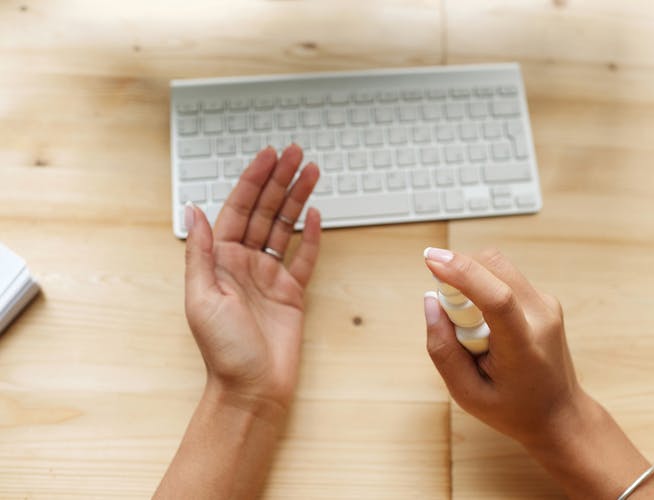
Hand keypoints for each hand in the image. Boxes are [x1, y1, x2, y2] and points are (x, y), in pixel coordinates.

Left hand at [184, 145, 320, 419]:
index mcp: (220, 261)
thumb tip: (195, 209)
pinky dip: (310, 236)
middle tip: (296, 153)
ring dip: (297, 199)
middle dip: (280, 180)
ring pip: (285, 227)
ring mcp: (269, 276)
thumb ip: (201, 252)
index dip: (253, 180)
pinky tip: (315, 215)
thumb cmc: (224, 350)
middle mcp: (244, 263)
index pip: (239, 209)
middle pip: (265, 211)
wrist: (253, 388)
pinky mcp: (291, 292)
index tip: (268, 157)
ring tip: (311, 173)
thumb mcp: (202, 297)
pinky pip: (303, 257)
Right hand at [422, 247, 585, 445]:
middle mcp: (542, 317)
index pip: (497, 298)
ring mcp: (547, 304)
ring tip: (468, 323)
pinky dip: (482, 288)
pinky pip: (502, 276)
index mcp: (524, 347)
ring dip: (470, 280)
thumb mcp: (466, 394)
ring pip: (496, 265)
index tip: (431, 260)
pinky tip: (484, 323)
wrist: (560, 415)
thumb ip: (443, 349)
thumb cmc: (513, 409)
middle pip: (493, 266)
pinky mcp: (542, 298)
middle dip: (458, 273)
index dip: (462, 272)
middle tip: (447, 309)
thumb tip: (430, 301)